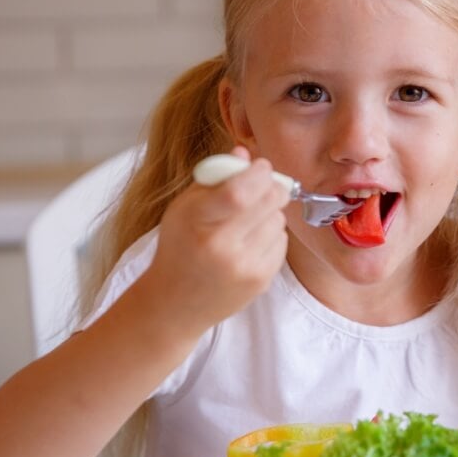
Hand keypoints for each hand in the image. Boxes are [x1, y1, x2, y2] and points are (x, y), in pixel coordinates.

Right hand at [142, 146, 290, 334]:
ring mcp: (244, 267)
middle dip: (271, 186)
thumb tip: (246, 152)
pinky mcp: (261, 281)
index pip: (240, 192)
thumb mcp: (184, 208)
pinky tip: (249, 243)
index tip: (260, 166)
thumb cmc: (180, 247)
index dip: (258, 173)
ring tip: (246, 222)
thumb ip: (215, 177)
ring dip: (269, 212)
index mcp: (197, 223)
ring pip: (278, 219)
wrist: (176, 303)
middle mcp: (222, 248)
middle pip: (269, 201)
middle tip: (261, 186)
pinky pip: (282, 241)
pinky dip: (270, 235)